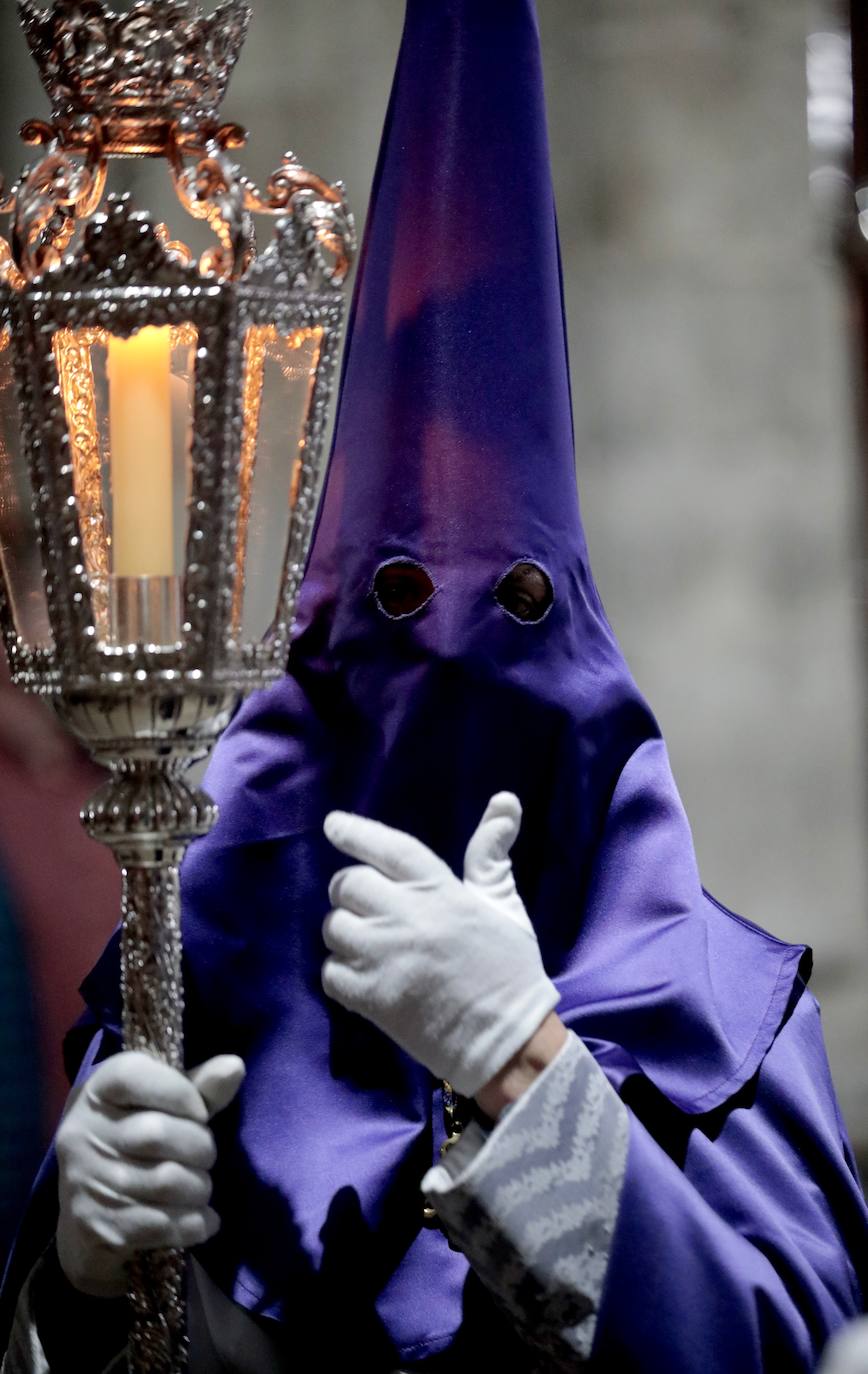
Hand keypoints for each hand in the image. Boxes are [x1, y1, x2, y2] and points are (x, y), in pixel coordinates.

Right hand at [56, 1052, 244, 1297]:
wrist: (85, 1212)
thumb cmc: (135, 1140)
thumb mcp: (160, 1104)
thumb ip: (198, 1085)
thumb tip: (235, 1066)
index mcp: (98, 1090)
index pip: (132, 1075)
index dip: (179, 1091)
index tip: (200, 1112)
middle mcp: (83, 1132)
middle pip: (156, 1133)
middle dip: (200, 1146)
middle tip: (206, 1155)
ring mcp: (86, 1181)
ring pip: (165, 1181)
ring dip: (200, 1187)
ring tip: (202, 1186)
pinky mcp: (97, 1226)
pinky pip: (160, 1224)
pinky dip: (194, 1223)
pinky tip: (204, 1220)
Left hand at [322, 792, 559, 1096]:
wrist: (508, 1041)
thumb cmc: (509, 969)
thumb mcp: (504, 906)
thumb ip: (490, 855)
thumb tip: (505, 799)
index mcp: (441, 890)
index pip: (388, 848)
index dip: (356, 832)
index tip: (333, 824)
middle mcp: (407, 917)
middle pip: (348, 884)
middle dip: (350, 891)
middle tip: (366, 906)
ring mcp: (386, 958)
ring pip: (334, 927)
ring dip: (345, 933)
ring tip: (369, 946)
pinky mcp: (372, 998)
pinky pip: (331, 972)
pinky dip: (341, 974)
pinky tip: (365, 978)